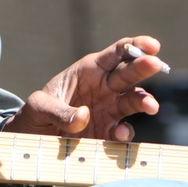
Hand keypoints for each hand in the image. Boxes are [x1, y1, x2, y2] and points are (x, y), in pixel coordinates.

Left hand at [2, 35, 164, 141]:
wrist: (32, 141)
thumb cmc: (35, 115)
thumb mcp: (38, 107)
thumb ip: (58, 110)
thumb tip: (84, 116)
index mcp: (88, 71)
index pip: (116, 53)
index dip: (135, 46)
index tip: (151, 45)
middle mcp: (104, 88)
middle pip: (129, 74)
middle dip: (144, 67)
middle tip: (156, 64)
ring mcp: (108, 111)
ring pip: (133, 101)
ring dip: (144, 101)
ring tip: (150, 105)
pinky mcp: (107, 134)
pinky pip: (123, 132)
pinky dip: (126, 133)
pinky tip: (120, 134)